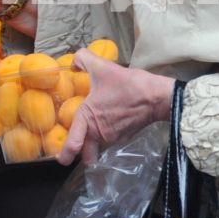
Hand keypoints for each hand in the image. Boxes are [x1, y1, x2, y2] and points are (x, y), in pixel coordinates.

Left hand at [59, 50, 174, 164]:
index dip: (66, 153)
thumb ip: (83, 59)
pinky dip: (106, 137)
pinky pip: (110, 142)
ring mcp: (113, 137)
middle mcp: (99, 133)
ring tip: (91, 135)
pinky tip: (108, 124)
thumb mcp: (102, 66)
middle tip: (76, 151)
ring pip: (98, 148)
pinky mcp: (124, 137)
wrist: (157, 97)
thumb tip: (74, 62)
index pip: (73, 143)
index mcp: (89, 118)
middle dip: (80, 156)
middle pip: (86, 154)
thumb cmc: (128, 84)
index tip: (61, 159)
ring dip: (94, 146)